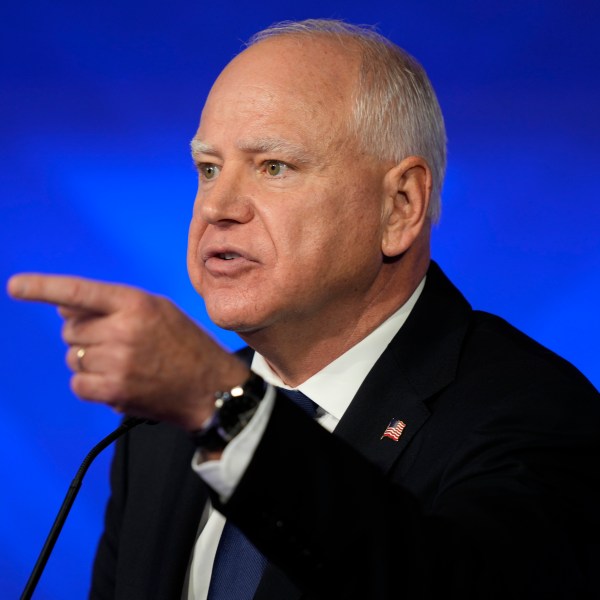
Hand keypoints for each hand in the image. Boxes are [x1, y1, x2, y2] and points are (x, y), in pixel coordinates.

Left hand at [7, 274, 249, 429]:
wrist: (210, 387)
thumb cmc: (185, 345)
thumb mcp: (158, 310)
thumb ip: (113, 305)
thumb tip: (63, 308)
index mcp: (136, 303)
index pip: (79, 292)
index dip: (43, 287)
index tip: (15, 286)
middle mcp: (123, 330)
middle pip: (70, 329)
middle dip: (85, 335)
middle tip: (116, 342)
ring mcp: (117, 362)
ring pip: (73, 357)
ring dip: (90, 360)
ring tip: (125, 363)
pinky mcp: (113, 391)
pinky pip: (77, 384)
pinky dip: (91, 384)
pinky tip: (119, 381)